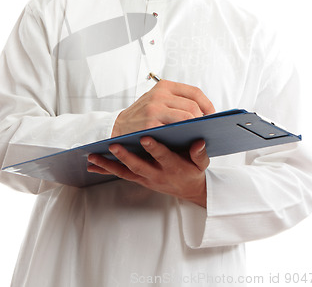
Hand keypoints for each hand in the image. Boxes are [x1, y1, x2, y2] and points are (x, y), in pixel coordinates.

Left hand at [87, 137, 208, 206]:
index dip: (154, 148)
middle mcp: (157, 173)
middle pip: (139, 165)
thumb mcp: (202, 164)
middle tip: (114, 146)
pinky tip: (92, 165)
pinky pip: (121, 174)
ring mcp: (146, 178)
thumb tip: (199, 142)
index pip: (163, 156)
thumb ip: (200, 153)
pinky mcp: (139, 179)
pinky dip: (106, 170)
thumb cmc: (194, 171)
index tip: (145, 137)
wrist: (189, 190)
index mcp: (173, 166)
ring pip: (125, 172)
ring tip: (93, 158)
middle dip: (126, 156)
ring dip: (108, 165)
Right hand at [111, 79, 214, 136]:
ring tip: (198, 133)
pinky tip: (187, 139)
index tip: (212, 116)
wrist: (119, 128)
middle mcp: (160, 94)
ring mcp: (155, 108)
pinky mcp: (151, 123)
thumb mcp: (157, 100)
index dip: (207, 105)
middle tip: (206, 128)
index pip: (195, 92)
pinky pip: (176, 128)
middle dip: (203, 119)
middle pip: (193, 106)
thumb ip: (177, 101)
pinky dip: (185, 134)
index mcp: (164, 86)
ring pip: (188, 116)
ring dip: (196, 127)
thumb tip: (205, 111)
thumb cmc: (142, 116)